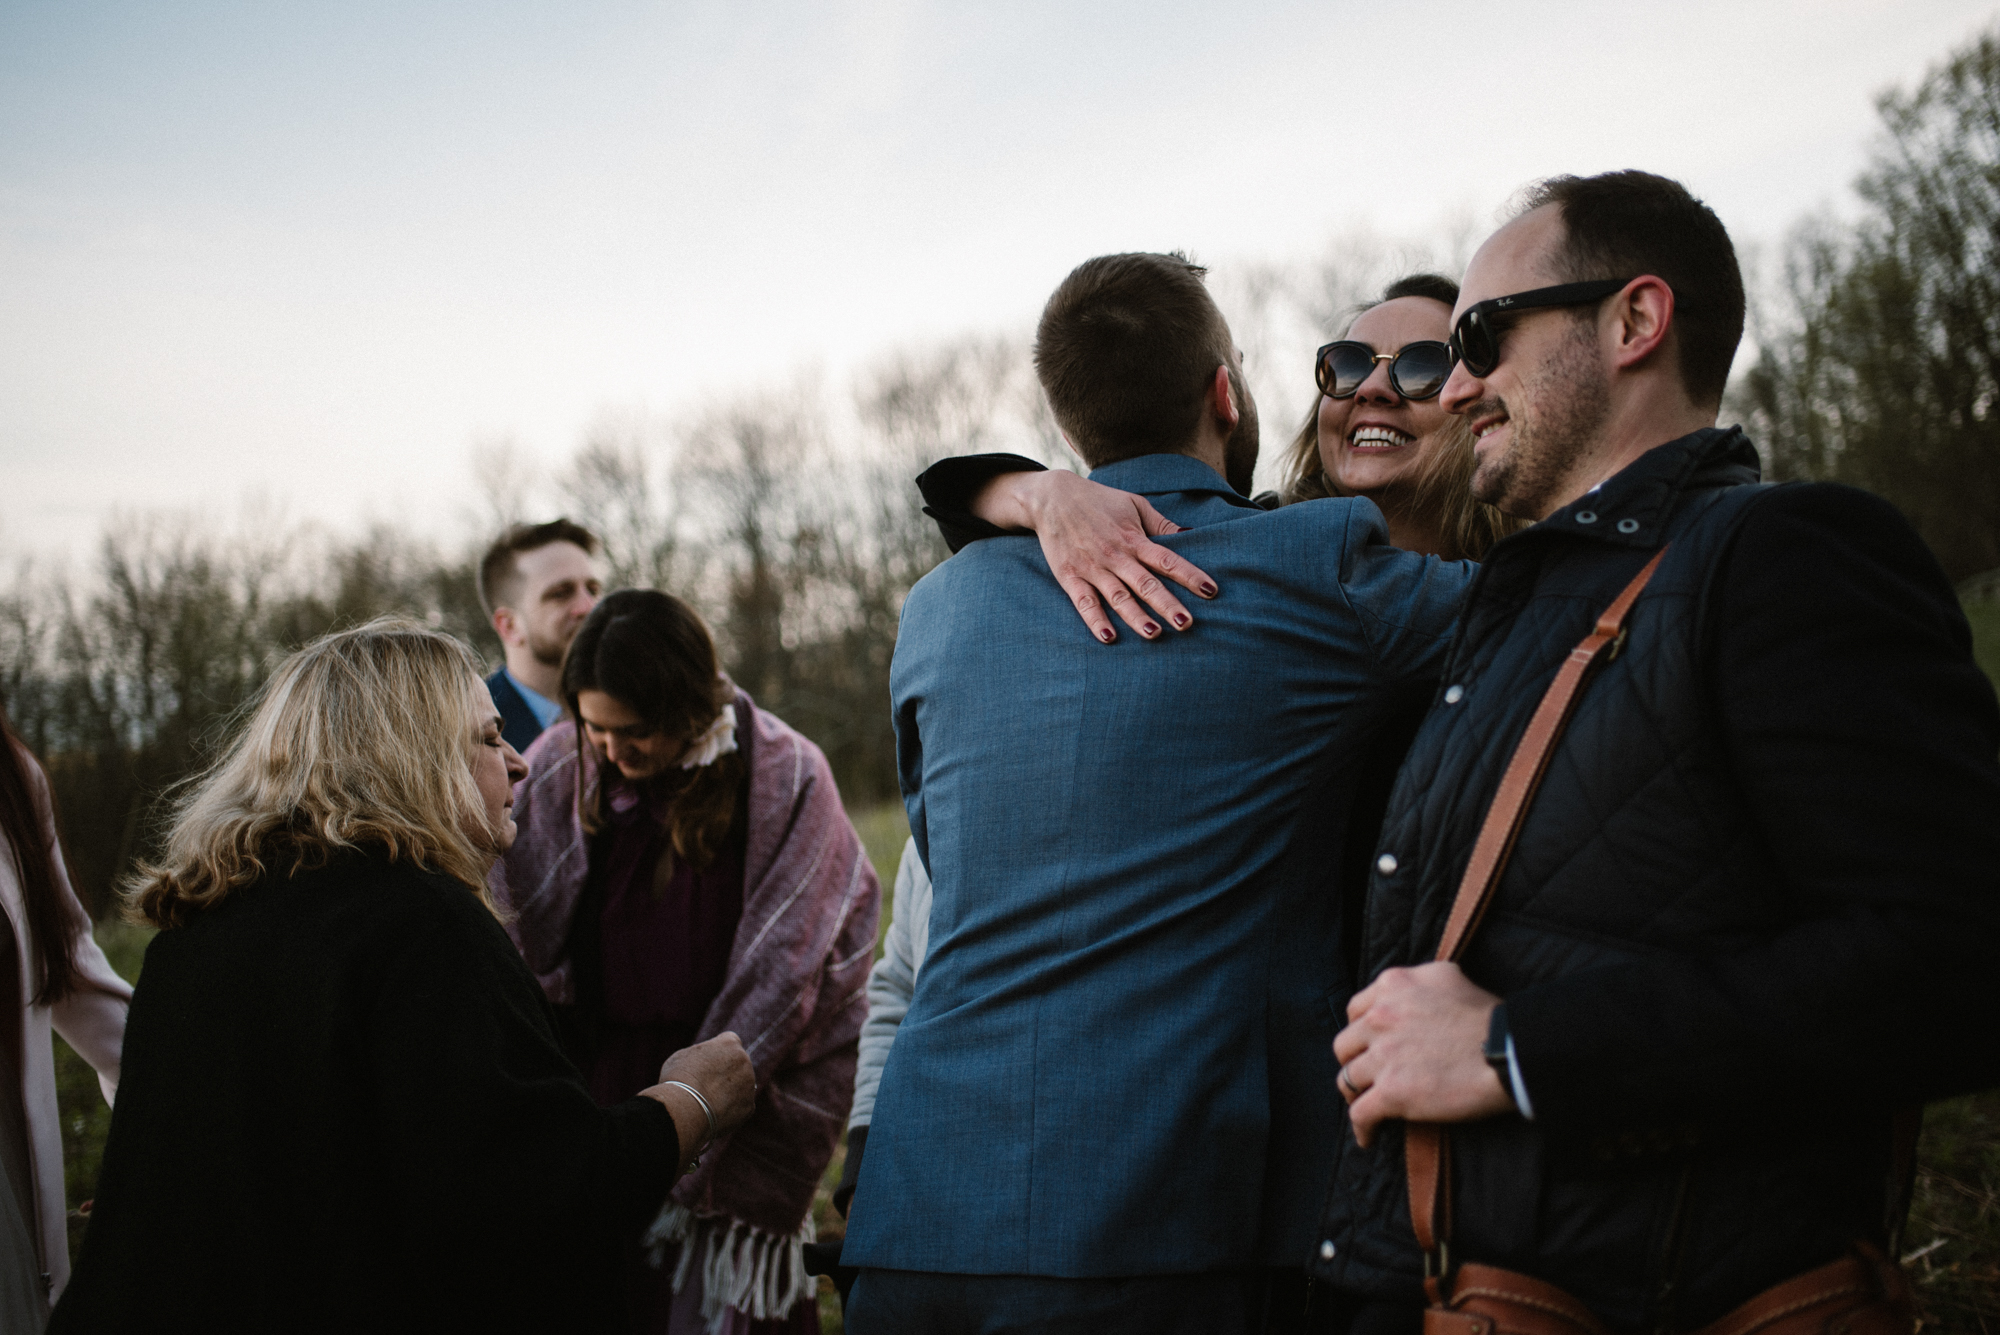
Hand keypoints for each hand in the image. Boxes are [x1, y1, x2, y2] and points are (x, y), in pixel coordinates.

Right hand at [646, 1031, 756, 1163]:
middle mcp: (745, 1060)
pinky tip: (715, 1114)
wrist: (685, 1108)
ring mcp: (749, 1084)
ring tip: (708, 1102)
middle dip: (727, 1072)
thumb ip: (700, 1054)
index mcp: (729, 1043)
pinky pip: (741, 1107)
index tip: (711, 1062)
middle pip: (738, 1064)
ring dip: (730, 1092)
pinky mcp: (749, 1106)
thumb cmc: (678, 1079)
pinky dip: (730, 1111)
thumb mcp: (683, 1056)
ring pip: (741, 1086)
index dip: (719, 1052)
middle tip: (708, 1084)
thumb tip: (704, 1060)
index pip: (730, 1041)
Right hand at [970, 470, 1217, 643]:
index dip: (1190, 574)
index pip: (1167, 559)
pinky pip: (1084, 602)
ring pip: (1118, 597)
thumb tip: (1190, 536)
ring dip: (1136, 617)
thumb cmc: (1099, 501)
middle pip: (1146, 583)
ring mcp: (1092, 568)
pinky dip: (1095, 620)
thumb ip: (1161, 524)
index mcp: (1134, 539)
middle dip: (1167, 604)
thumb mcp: (1134, 505)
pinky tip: (1108, 638)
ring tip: (1154, 634)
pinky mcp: (1070, 577)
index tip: (1210, 590)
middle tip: (1186, 623)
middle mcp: (1115, 555)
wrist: (1052, 497)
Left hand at [1332, 963, 1512, 1147]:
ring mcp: (1383, 1055)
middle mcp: (1380, 1016)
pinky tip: (1368, 1136)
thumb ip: (1417, 980)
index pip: (1355, 1011)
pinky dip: (1362, 1128)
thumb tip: (1405, 991)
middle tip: (1368, 1075)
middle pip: (1345, 1045)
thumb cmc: (1489, 1017)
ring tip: (1366, 1104)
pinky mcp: (1392, 1091)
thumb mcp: (1446, 976)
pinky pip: (1360, 1114)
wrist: (1509, 1051)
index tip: (1368, 1045)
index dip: (1360, 1031)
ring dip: (1356, 1094)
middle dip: (1354, 1060)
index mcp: (1393, 986)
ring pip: (1347, 1079)